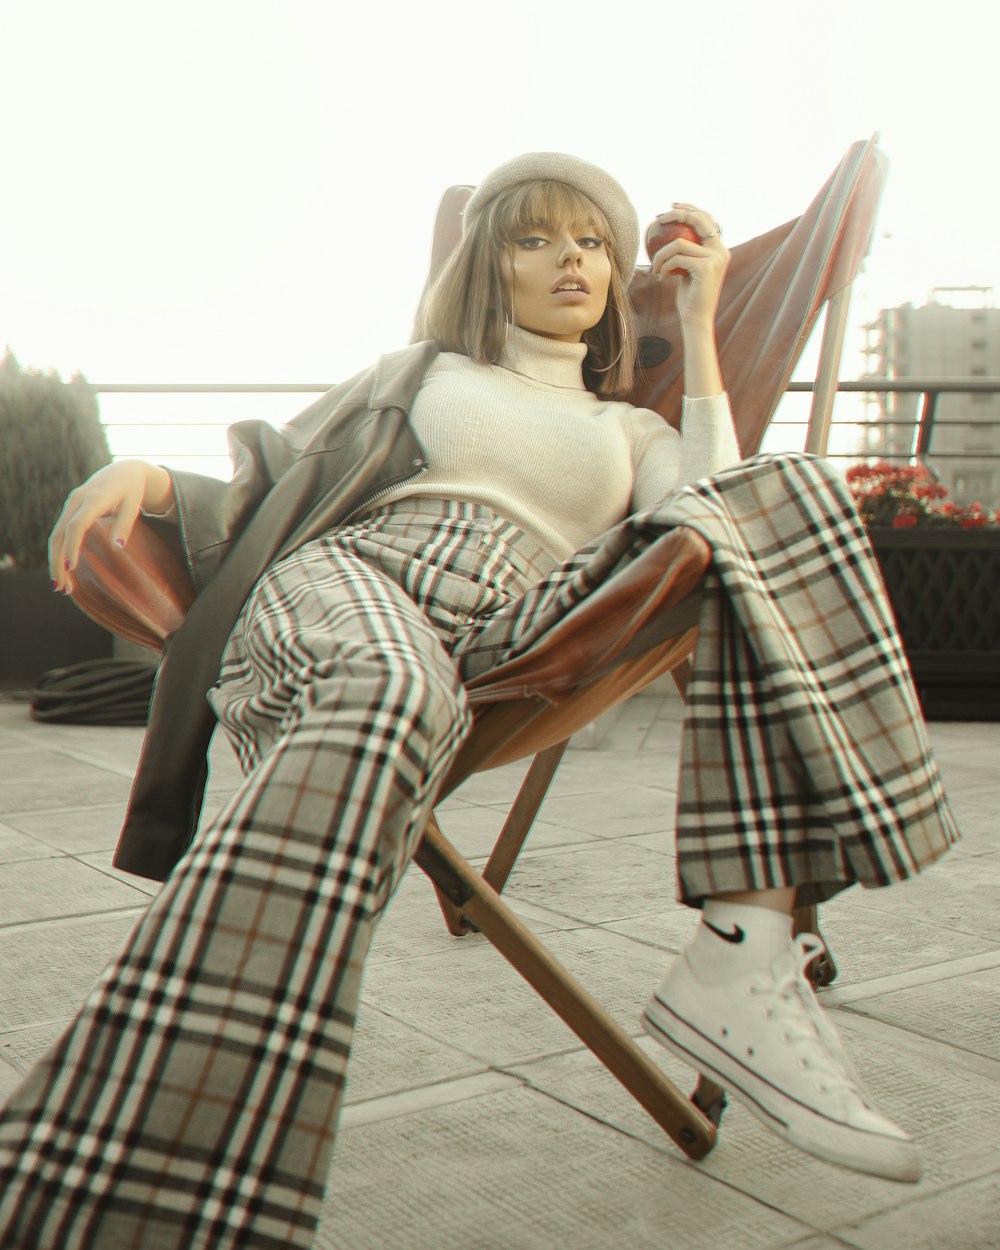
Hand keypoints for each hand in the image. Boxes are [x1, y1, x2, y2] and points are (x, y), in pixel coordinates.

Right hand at [49, 459, 171, 592]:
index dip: (72, 546)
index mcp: (93, 498)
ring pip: (55, 535)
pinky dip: (60, 552)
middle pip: (59, 533)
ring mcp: (70, 504)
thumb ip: (124, 524)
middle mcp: (76, 500)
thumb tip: (117, 547)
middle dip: (57, 561)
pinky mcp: (69, 510)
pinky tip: (64, 571)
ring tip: (62, 587)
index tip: (71, 568)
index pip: (77, 524)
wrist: (123, 471)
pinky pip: (60, 533)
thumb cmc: (132, 489)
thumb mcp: (134, 505)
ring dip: (56, 561)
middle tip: (62, 588)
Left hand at [647, 203, 729, 327]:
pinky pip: (677, 258)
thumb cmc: (689, 296)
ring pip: (679, 242)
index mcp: (719, 249)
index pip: (706, 219)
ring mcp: (715, 258)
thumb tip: (669, 233)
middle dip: (676, 215)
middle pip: (698, 220)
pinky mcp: (705, 268)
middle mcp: (721, 251)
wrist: (696, 318)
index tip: (669, 209)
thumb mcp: (688, 270)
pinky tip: (660, 277)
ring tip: (654, 267)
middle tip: (658, 219)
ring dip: (661, 254)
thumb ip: (687, 252)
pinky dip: (664, 266)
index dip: (688, 209)